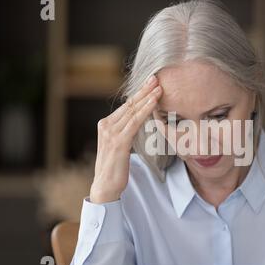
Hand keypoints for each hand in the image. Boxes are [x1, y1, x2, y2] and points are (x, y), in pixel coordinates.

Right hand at [89, 75, 161, 203]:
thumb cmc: (115, 167)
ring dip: (147, 97)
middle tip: (156, 77)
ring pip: (133, 111)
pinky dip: (146, 110)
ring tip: (159, 86)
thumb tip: (138, 122)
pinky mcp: (118, 142)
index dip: (139, 94)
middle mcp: (106, 125)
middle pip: (129, 105)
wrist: (105, 186)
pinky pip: (135, 122)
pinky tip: (154, 102)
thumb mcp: (120, 145)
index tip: (151, 84)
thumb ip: (126, 132)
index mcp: (106, 125)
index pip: (126, 106)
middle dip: (144, 90)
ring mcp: (110, 133)